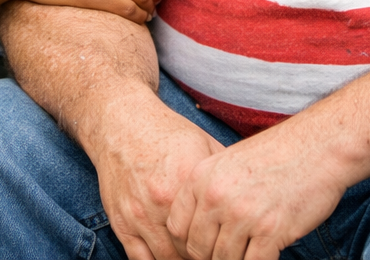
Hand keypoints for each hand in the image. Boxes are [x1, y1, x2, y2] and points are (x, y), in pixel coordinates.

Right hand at [90, 88, 225, 259]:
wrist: (123, 123)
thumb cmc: (166, 134)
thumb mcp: (202, 143)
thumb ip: (224, 172)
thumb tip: (248, 192)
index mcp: (187, 182)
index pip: (213, 231)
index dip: (223, 242)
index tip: (228, 242)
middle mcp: (163, 201)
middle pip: (191, 251)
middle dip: (204, 255)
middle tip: (212, 251)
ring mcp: (140, 215)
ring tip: (192, 255)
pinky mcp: (121, 222)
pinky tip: (169, 257)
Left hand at [166, 124, 345, 259]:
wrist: (316, 146)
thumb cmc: (275, 156)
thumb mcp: (228, 164)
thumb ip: (209, 193)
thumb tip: (200, 234)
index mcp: (201, 177)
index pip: (176, 228)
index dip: (187, 246)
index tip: (202, 250)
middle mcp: (216, 196)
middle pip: (197, 251)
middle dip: (211, 259)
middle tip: (229, 254)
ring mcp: (242, 214)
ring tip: (249, 251)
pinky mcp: (270, 231)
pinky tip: (267, 253)